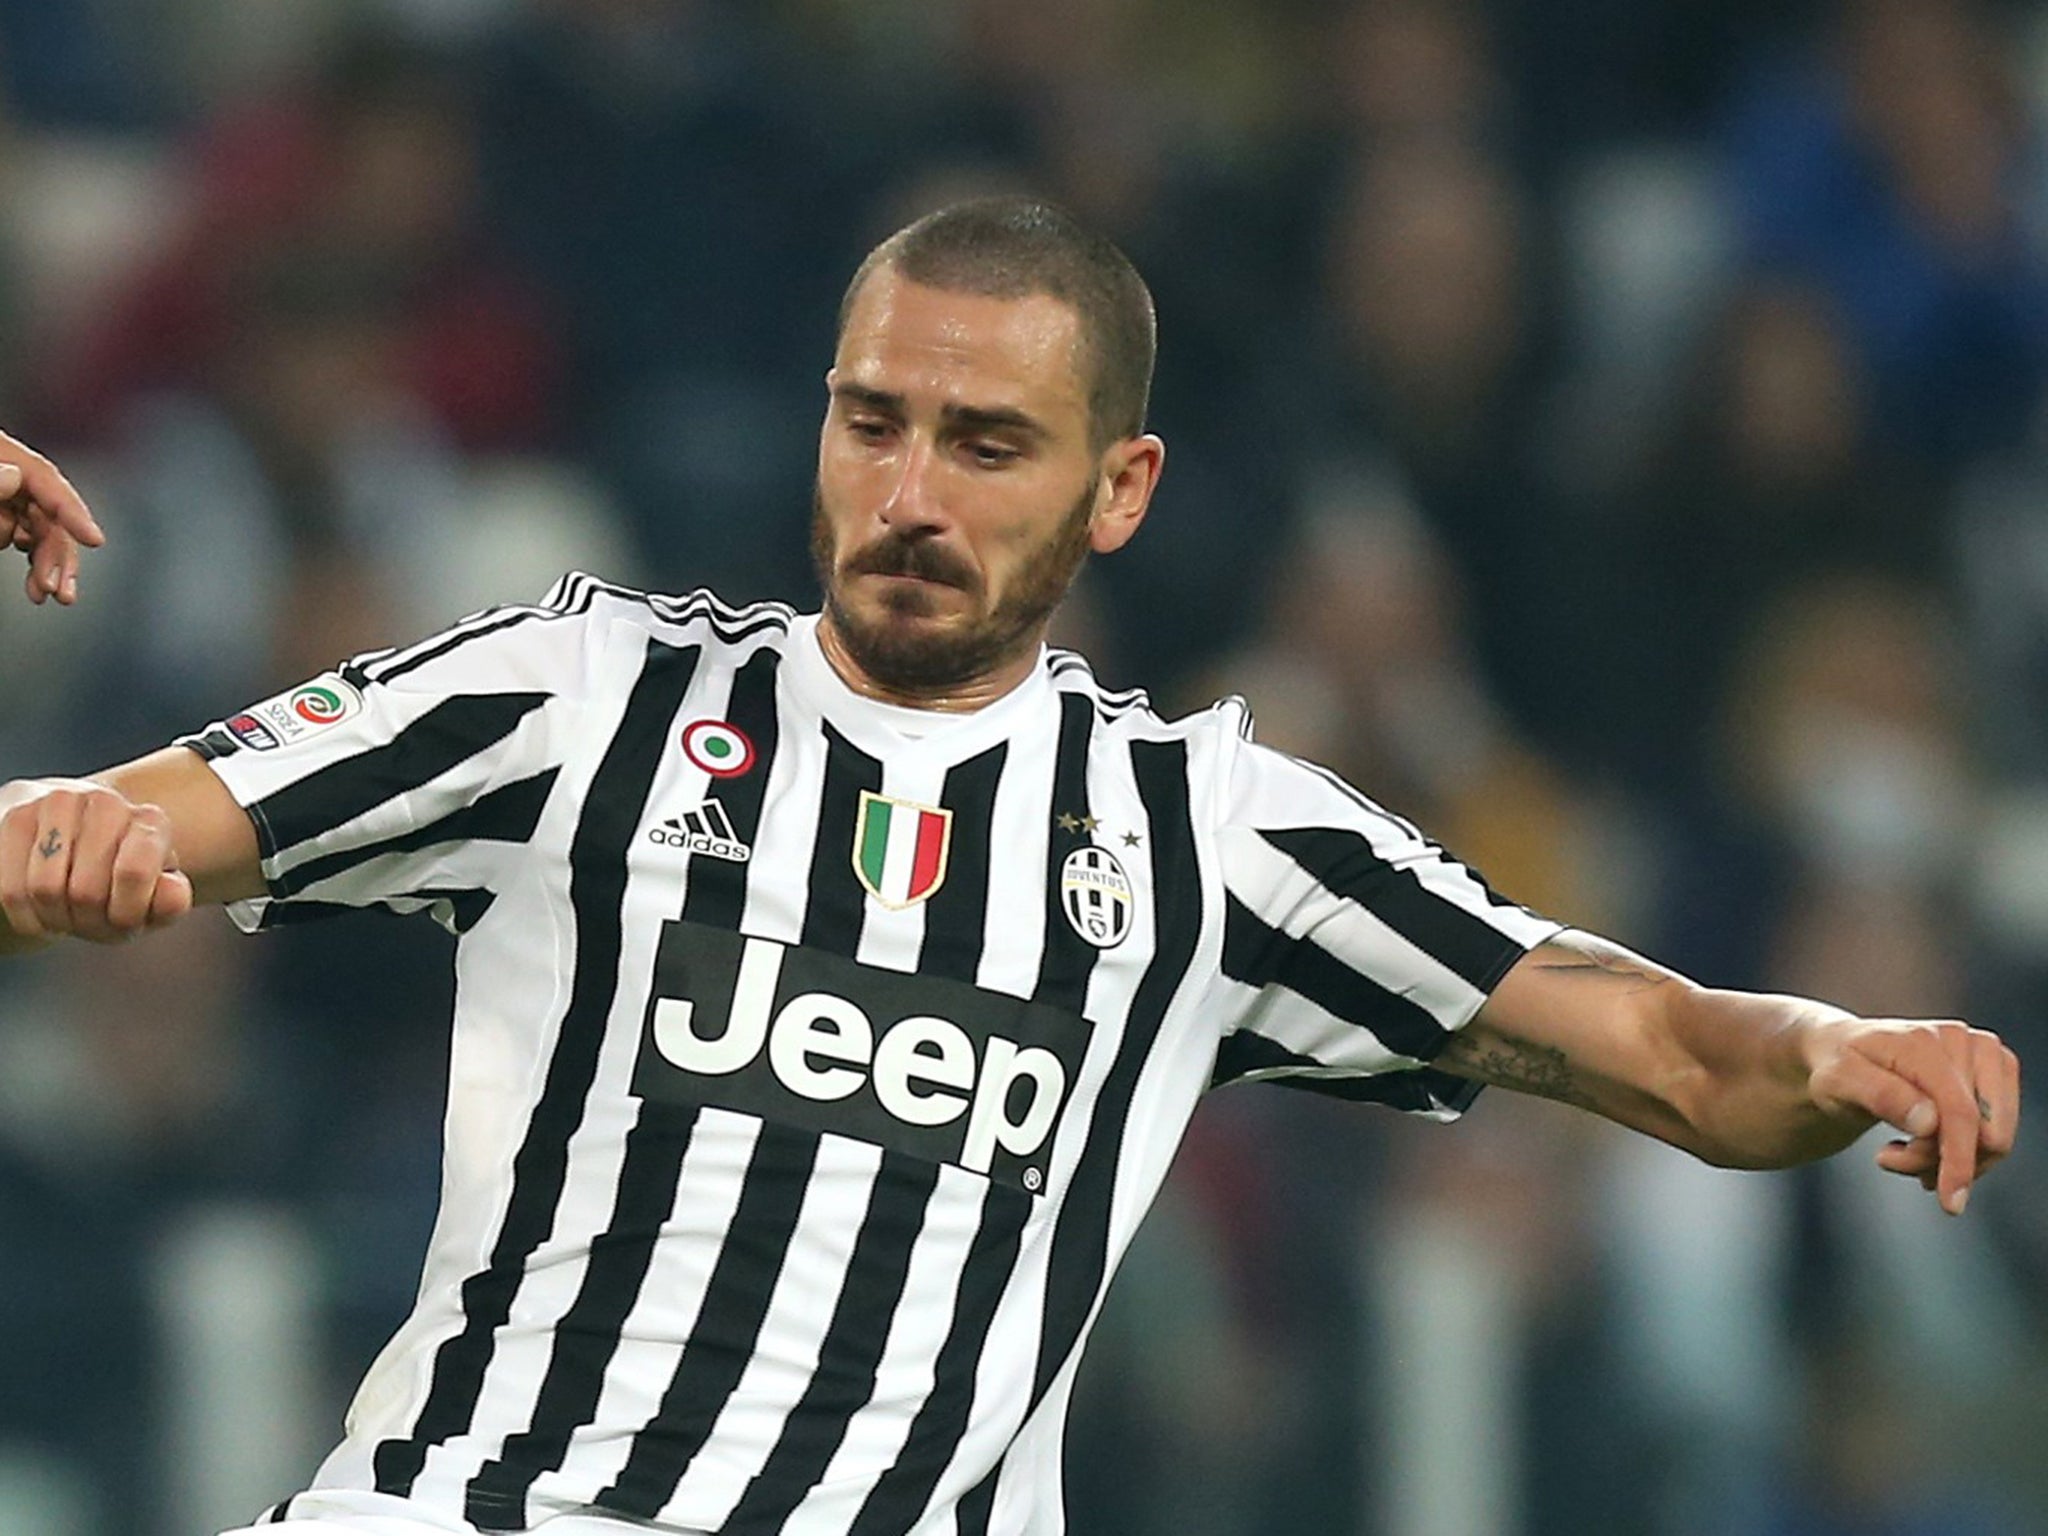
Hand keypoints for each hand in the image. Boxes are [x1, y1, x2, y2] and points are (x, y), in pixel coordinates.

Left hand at [0, 430, 104, 604]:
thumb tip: (15, 476)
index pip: (43, 476)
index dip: (72, 509)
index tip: (97, 540)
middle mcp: (3, 470)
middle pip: (45, 510)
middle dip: (55, 552)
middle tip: (56, 589)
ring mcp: (2, 496)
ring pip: (37, 529)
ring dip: (45, 564)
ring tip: (44, 595)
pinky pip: (23, 536)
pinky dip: (32, 562)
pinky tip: (35, 582)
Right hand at [0, 781, 193, 944]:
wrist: (73, 844)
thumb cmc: (118, 881)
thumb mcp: (151, 898)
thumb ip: (170, 902)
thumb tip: (173, 890)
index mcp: (150, 821)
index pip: (133, 873)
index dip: (126, 914)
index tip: (124, 921)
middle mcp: (107, 803)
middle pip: (85, 891)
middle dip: (88, 922)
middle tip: (91, 921)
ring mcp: (58, 803)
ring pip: (44, 888)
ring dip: (55, 918)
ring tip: (67, 915)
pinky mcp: (16, 817)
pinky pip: (10, 888)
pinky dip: (26, 916)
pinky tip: (41, 912)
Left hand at [1804, 1017, 2020, 1215]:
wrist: (1845, 1052)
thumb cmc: (1839, 1068)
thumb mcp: (1838, 1082)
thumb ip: (1880, 1096)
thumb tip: (1930, 1121)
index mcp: (1923, 1042)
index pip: (1960, 1113)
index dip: (1959, 1160)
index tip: (1950, 1202)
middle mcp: (1963, 1041)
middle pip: (1982, 1130)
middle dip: (1942, 1159)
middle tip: (1891, 1158)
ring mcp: (1984, 1053)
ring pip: (1994, 1136)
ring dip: (1950, 1159)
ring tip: (1900, 1152)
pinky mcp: (1995, 1069)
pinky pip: (1997, 1130)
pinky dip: (1963, 1150)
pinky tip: (1921, 1145)